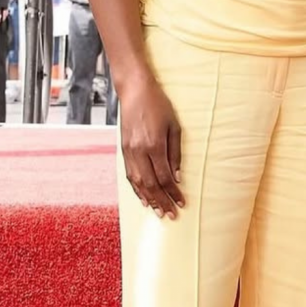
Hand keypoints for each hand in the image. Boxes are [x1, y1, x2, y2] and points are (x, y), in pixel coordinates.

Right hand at [118, 71, 184, 218]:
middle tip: (171, 215)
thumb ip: (175, 153)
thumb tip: (177, 176)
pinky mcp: (123, 150)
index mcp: (154, 145)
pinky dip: (136, 189)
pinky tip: (143, 198)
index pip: (164, 177)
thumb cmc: (160, 106)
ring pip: (137, 183)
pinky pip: (129, 175)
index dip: (173, 193)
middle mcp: (139, 151)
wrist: (135, 91)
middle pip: (150, 184)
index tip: (182, 203)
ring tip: (159, 212)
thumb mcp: (175, 127)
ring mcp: (128, 152)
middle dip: (162, 201)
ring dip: (149, 199)